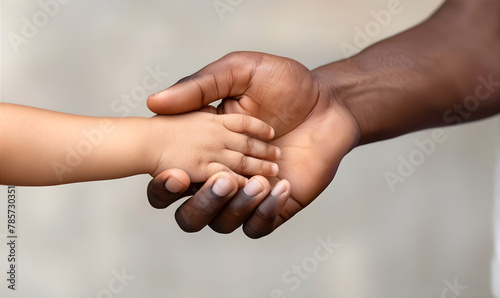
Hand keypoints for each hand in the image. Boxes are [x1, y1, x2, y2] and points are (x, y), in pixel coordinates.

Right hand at [147, 52, 359, 237]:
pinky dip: (264, 211)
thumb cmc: (283, 84)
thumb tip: (154, 102)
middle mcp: (220, 177)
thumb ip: (200, 87)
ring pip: (223, 223)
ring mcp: (248, 194)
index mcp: (203, 150)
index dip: (164, 186)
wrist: (328, 100)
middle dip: (200, 204)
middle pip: (191, 214)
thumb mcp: (239, 73)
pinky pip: (259, 226)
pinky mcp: (276, 205)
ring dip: (234, 205)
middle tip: (221, 179)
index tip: (175, 173)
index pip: (171, 180)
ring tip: (258, 179)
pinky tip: (281, 186)